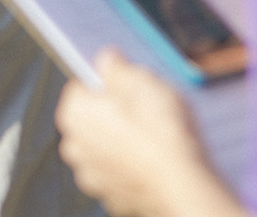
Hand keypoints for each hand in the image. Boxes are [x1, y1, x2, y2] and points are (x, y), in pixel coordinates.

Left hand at [56, 50, 243, 216]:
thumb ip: (118, 68)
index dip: (109, 80)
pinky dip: (132, 163)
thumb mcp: (143, 81)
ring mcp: (92, 175)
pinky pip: (119, 169)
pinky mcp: (111, 195)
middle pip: (93, 116)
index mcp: (75, 113)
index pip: (83, 84)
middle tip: (147, 107)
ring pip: (106, 144)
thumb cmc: (162, 133)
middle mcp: (75, 146)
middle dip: (115, 110)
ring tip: (155, 133)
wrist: (181, 183)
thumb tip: (107, 60)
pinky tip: (154, 156)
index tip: (130, 83)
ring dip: (123, 138)